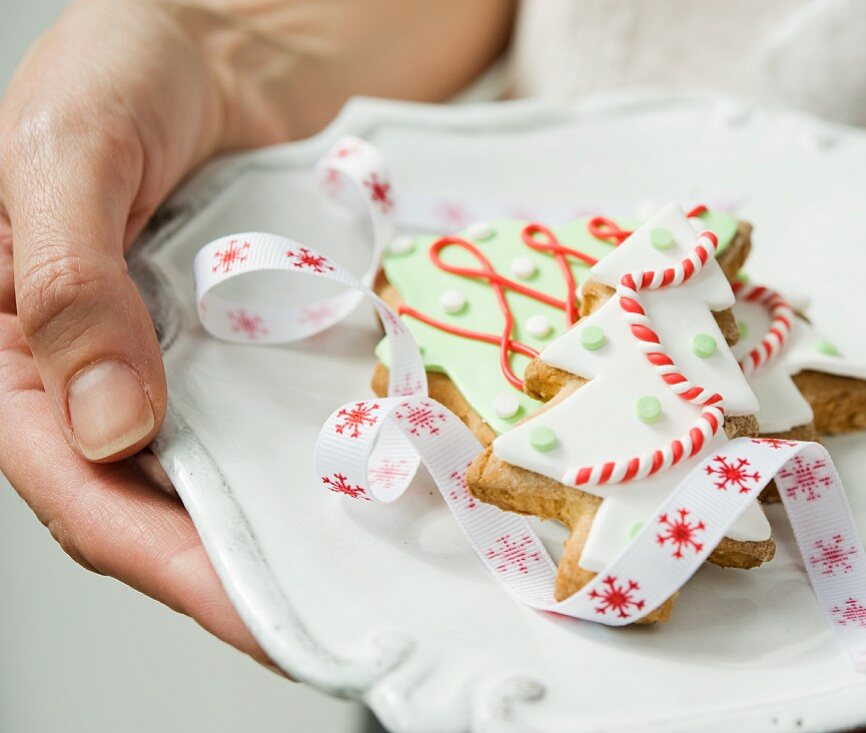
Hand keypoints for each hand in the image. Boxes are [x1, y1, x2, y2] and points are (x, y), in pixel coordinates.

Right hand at [0, 0, 512, 664]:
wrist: (223, 42)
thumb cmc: (121, 74)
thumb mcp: (71, 152)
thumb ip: (69, 279)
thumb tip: (108, 420)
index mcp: (23, 357)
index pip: (85, 493)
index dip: (173, 566)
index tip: (263, 618)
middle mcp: (105, 383)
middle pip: (167, 513)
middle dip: (250, 580)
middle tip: (346, 628)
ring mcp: (184, 371)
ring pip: (229, 481)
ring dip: (295, 537)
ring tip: (378, 588)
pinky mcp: (246, 351)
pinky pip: (279, 422)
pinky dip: (320, 463)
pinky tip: (379, 491)